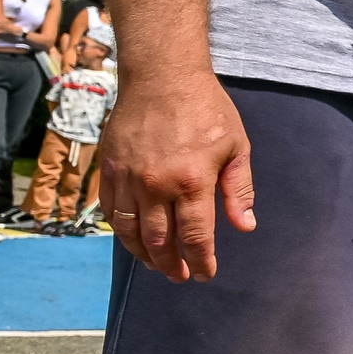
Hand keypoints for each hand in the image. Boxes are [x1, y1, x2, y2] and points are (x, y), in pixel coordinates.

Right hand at [98, 69, 252, 281]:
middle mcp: (155, 185)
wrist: (163, 77)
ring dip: (144, 255)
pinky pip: (111, 211)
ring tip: (158, 265)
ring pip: (130, 232)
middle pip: (160, 242)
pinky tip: (133, 239)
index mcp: (191, 181)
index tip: (206, 274)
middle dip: (172, 265)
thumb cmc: (207, 110)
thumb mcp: (236, 147)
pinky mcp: (108, 170)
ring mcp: (127, 179)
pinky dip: (121, 231)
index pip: (195, 237)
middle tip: (181, 276)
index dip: (201, 260)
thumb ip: (238, 190)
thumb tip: (244, 226)